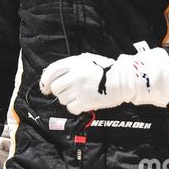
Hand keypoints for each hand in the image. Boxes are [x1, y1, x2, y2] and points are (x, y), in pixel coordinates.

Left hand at [39, 48, 168, 114]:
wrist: (123, 80)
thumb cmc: (105, 69)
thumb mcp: (87, 59)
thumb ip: (70, 66)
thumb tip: (52, 76)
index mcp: (73, 63)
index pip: (51, 72)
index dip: (45, 81)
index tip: (45, 88)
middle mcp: (74, 75)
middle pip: (55, 88)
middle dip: (59, 91)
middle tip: (68, 92)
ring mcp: (79, 89)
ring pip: (62, 99)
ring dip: (68, 99)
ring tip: (80, 95)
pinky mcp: (85, 102)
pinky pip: (71, 108)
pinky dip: (75, 107)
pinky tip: (83, 102)